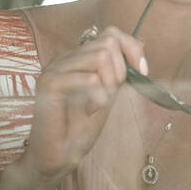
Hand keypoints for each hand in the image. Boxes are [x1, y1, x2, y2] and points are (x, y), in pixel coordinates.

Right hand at [21, 26, 146, 189]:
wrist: (59, 156)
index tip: (142, 71)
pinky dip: (97, 97)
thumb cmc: (81, 127)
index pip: (110, 33)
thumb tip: (140, 44)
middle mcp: (64, 57)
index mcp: (77, 57)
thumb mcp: (109, 92)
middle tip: (109, 96)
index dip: (132, 48)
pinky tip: (88, 111)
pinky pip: (88, 77)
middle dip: (120, 72)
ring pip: (100, 57)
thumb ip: (120, 69)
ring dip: (108, 85)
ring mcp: (54, 68)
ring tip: (96, 105)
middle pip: (108, 43)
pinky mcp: (48, 84)